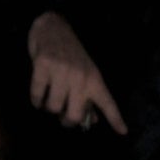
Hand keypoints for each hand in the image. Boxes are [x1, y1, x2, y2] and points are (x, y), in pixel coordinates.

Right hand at [27, 11, 127, 133]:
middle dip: (67, 121)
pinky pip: (36, 94)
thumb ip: (90, 97)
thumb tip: (93, 120)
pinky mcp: (42, 66)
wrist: (53, 28)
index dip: (116, 119)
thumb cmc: (71, 55)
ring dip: (48, 109)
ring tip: (48, 103)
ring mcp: (61, 71)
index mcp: (95, 80)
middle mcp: (80, 77)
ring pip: (53, 107)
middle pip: (74, 115)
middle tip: (63, 118)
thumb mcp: (86, 73)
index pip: (108, 103)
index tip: (123, 132)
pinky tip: (37, 99)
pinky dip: (35, 101)